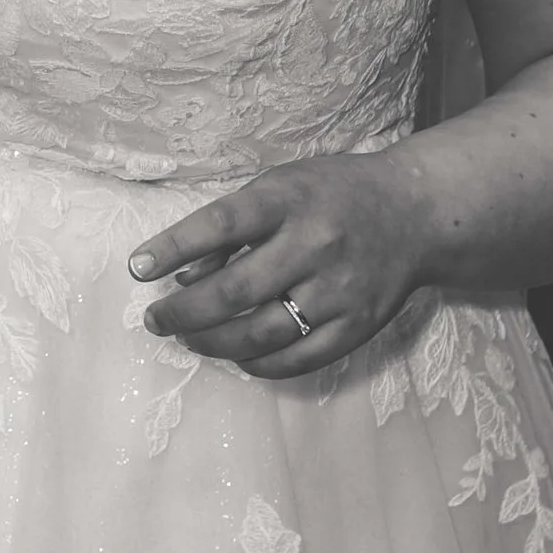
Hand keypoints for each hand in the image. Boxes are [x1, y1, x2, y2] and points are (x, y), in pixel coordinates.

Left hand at [129, 155, 431, 378]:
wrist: (416, 212)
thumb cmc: (332, 195)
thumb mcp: (280, 187)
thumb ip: (232, 227)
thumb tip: (181, 276)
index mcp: (290, 200)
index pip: (221, 224)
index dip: (172, 247)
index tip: (137, 268)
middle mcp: (315, 245)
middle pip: (235, 291)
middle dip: (183, 312)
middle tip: (155, 320)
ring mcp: (339, 290)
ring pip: (261, 334)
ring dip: (212, 343)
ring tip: (187, 338)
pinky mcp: (357, 325)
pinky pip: (297, 360)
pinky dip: (257, 365)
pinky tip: (236, 356)